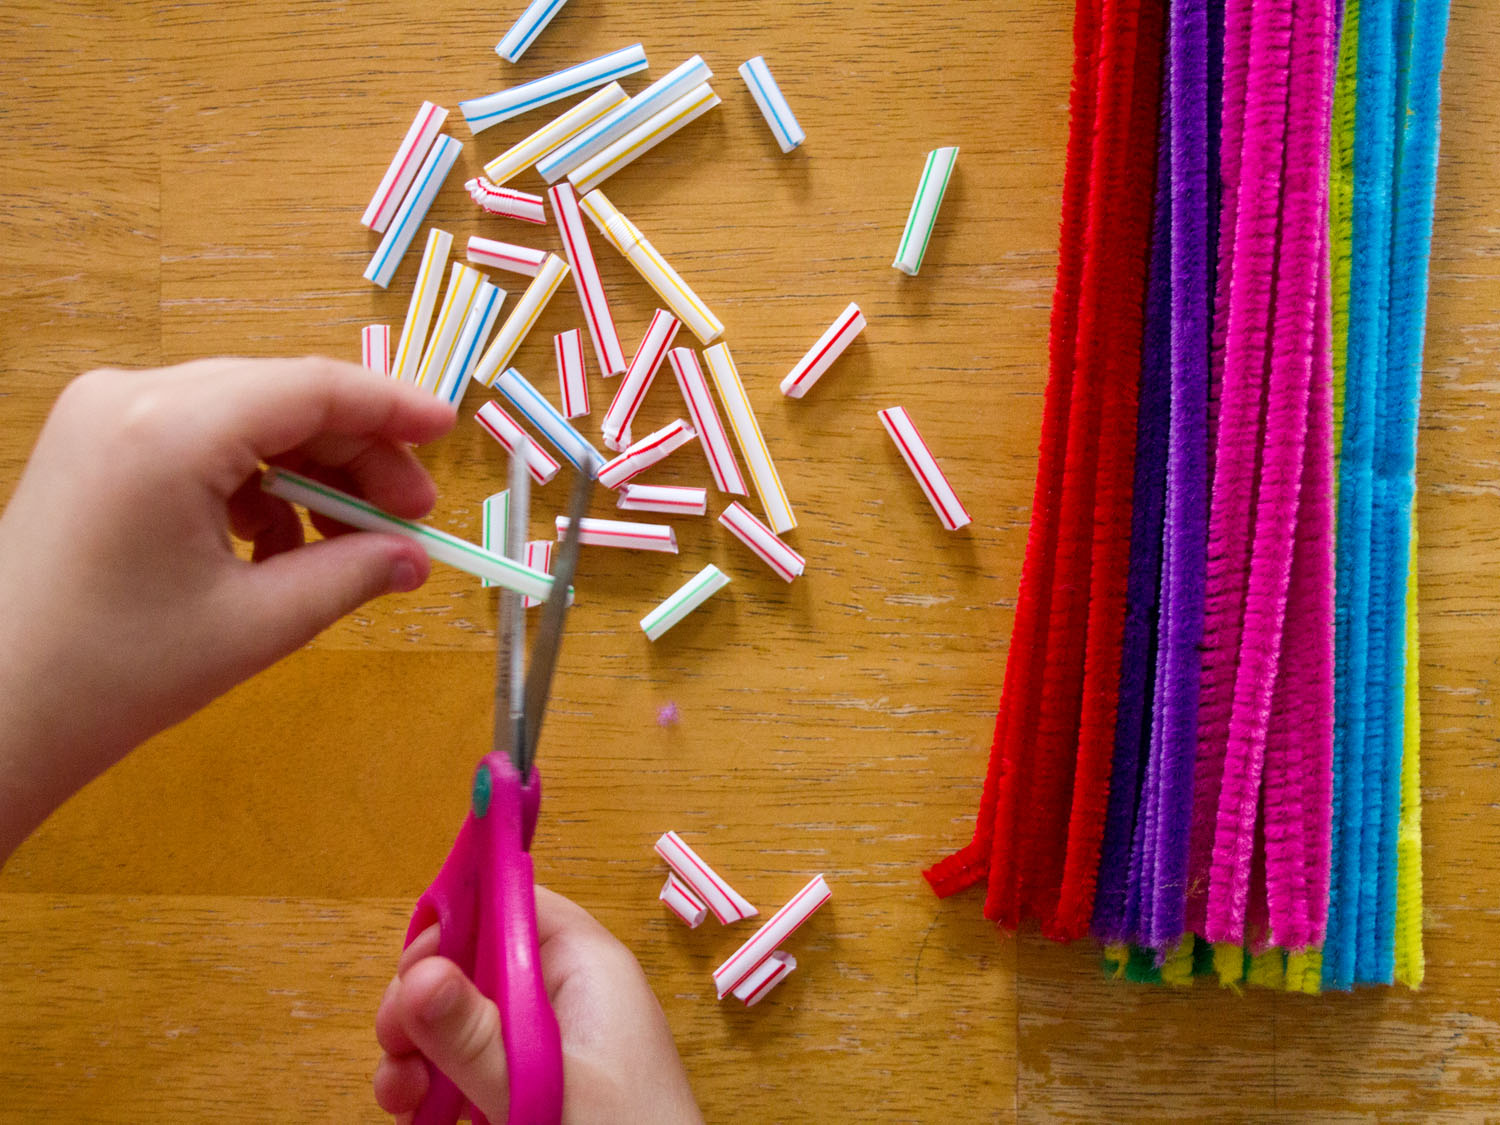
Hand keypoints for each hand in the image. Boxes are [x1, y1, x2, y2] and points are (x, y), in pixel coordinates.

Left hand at [0, 358, 454, 860]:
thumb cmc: (115, 673)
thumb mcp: (257, 623)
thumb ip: (351, 574)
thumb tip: (415, 558)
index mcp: (170, 429)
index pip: (311, 388)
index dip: (391, 407)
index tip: (449, 433)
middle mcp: (132, 397)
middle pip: (281, 397)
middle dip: (355, 455)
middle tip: (411, 520)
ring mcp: (104, 414)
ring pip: (246, 417)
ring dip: (309, 473)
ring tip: (347, 546)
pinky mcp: (94, 443)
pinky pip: (203, 438)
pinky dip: (255, 481)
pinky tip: (275, 545)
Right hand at [375, 886, 701, 1124]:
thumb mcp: (540, 1084)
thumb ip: (476, 1035)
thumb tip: (418, 972)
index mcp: (587, 965)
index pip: (512, 903)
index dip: (453, 924)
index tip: (410, 974)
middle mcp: (570, 994)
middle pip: (475, 963)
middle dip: (424, 1002)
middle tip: (392, 1049)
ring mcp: (554, 1043)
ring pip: (467, 1021)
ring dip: (420, 1052)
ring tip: (399, 1098)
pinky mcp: (541, 1087)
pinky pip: (478, 1066)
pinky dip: (440, 1086)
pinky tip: (418, 1115)